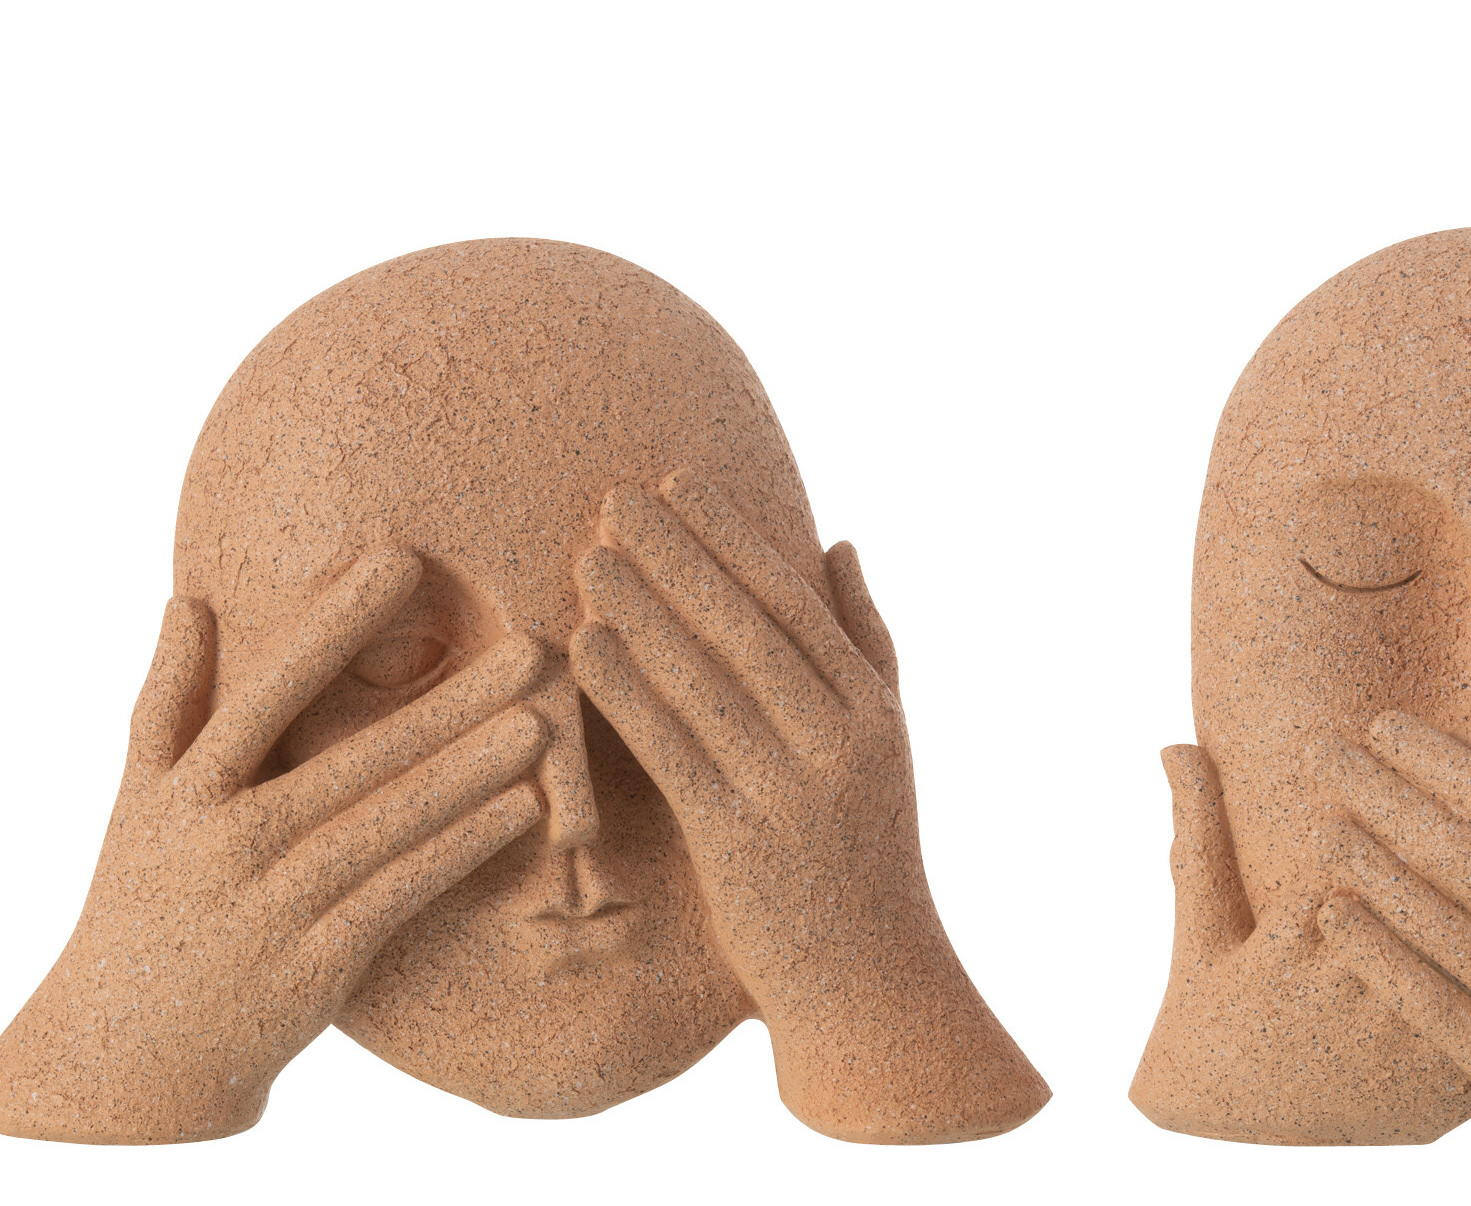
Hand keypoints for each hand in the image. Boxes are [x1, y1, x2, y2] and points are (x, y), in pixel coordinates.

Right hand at [0, 547, 550, 1142]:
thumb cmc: (139, 904)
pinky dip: (458, 852)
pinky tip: (519, 812)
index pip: (268, 691)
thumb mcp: (136, 798)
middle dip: (447, 701)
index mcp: (189, 788)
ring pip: (387, 827)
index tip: (399, 556)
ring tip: (540, 720)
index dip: (331, 624)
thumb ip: (167, 699)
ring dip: (469, 773)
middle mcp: (232, 841)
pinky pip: (400, 898)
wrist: (127, 1055)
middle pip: (353, 759)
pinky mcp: (316, 965)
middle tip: (528, 645)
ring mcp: (277, 906)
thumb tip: (189, 600)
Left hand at [571, 472, 1046, 1142]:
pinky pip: (672, 751)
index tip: (678, 482)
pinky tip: (583, 644)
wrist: (872, 988)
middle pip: (745, 628)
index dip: (731, 538)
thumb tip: (839, 540)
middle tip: (613, 496)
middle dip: (677, 556)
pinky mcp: (737, 843)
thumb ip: (865, 640)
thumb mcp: (887, 743)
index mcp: (872, 711)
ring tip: (587, 556)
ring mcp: (789, 793)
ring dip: (642, 611)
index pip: (793, 602)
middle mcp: (838, 743)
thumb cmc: (866, 854)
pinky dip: (627, 691)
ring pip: (705, 682)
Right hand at [1128, 742, 1470, 1143]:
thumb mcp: (1199, 922)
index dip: (1436, 783)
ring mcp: (1416, 1047)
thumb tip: (1172, 742)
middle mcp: (1368, 994)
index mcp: (1303, 946)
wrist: (1228, 1135)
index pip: (1380, 846)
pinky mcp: (1450, 1088)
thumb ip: (1198, 830)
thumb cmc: (1210, 1014)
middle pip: (1449, 884)